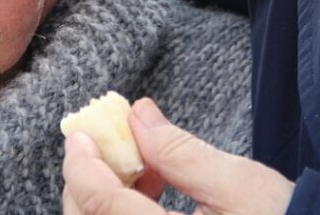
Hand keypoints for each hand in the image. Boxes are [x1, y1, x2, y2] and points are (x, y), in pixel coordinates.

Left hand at [62, 98, 293, 214]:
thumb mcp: (239, 184)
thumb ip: (180, 151)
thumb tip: (135, 115)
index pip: (101, 206)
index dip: (82, 164)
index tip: (81, 130)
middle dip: (89, 181)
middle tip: (112, 142)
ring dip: (106, 197)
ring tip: (144, 165)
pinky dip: (124, 212)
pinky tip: (153, 189)